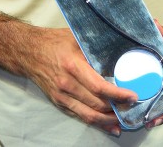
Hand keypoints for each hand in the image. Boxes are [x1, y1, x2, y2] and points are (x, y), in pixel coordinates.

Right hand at [21, 27, 136, 135]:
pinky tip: (108, 126)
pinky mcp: (58, 102)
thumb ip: (98, 45)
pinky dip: (95, 122)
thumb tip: (124, 46)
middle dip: (117, 109)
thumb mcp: (78, 37)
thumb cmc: (56, 42)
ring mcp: (61, 96)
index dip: (117, 94)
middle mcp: (66, 84)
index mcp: (73, 66)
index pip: (98, 86)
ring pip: (88, 114)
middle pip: (96, 104)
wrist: (28, 52)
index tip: (133, 96)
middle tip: (134, 108)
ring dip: (107, 120)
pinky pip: (79, 115)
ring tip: (124, 121)